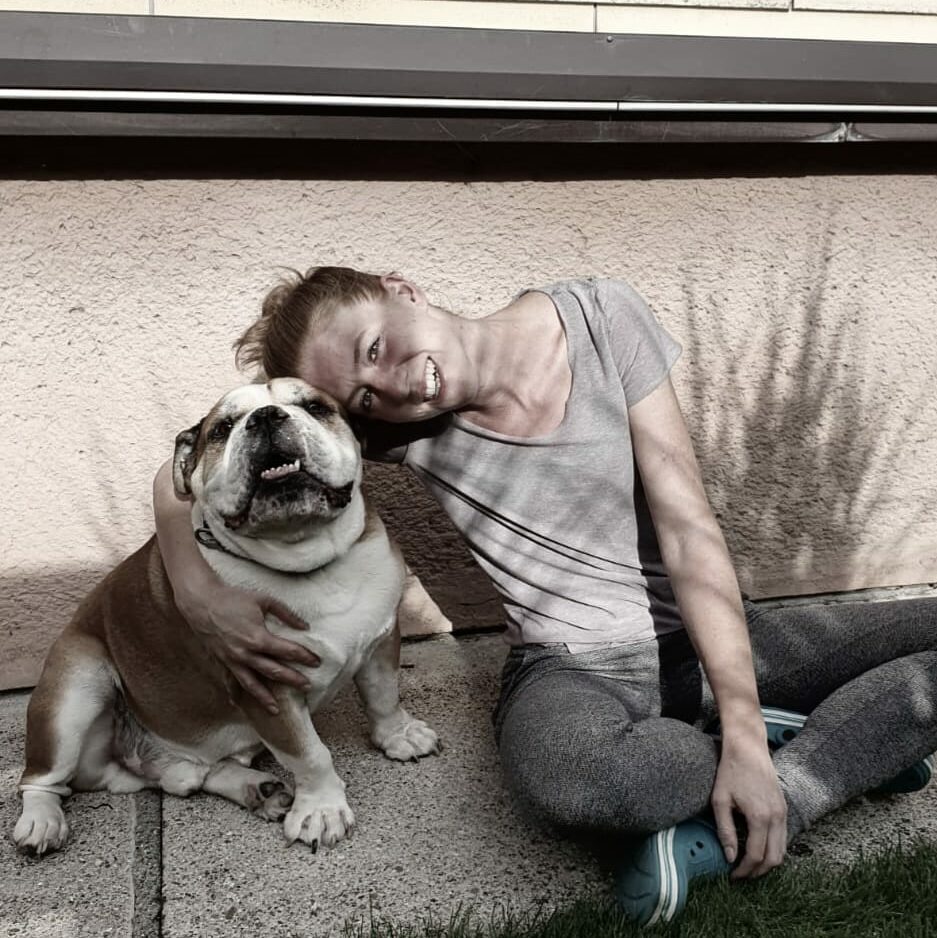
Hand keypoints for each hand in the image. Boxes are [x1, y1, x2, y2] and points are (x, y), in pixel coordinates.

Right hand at [178, 581, 319, 714]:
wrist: (201, 602)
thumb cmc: (234, 598)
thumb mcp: (264, 600)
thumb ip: (286, 614)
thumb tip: (305, 626)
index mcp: (258, 637)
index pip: (287, 651)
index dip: (304, 656)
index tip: (316, 661)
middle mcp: (245, 653)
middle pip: (274, 671)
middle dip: (292, 679)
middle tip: (308, 686)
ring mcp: (232, 659)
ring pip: (252, 684)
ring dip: (265, 698)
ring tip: (277, 710)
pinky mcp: (222, 660)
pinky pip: (232, 680)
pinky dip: (237, 693)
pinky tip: (241, 704)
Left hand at [711, 732, 787, 878]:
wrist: (748, 747)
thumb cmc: (731, 770)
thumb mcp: (720, 800)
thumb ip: (725, 831)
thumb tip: (730, 857)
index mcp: (760, 816)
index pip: (756, 856)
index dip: (745, 870)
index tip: (733, 875)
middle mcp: (777, 817)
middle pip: (775, 859)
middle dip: (759, 871)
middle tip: (742, 875)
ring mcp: (783, 812)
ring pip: (783, 850)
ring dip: (768, 862)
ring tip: (749, 864)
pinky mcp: (784, 807)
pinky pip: (784, 837)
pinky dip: (774, 848)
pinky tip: (758, 847)